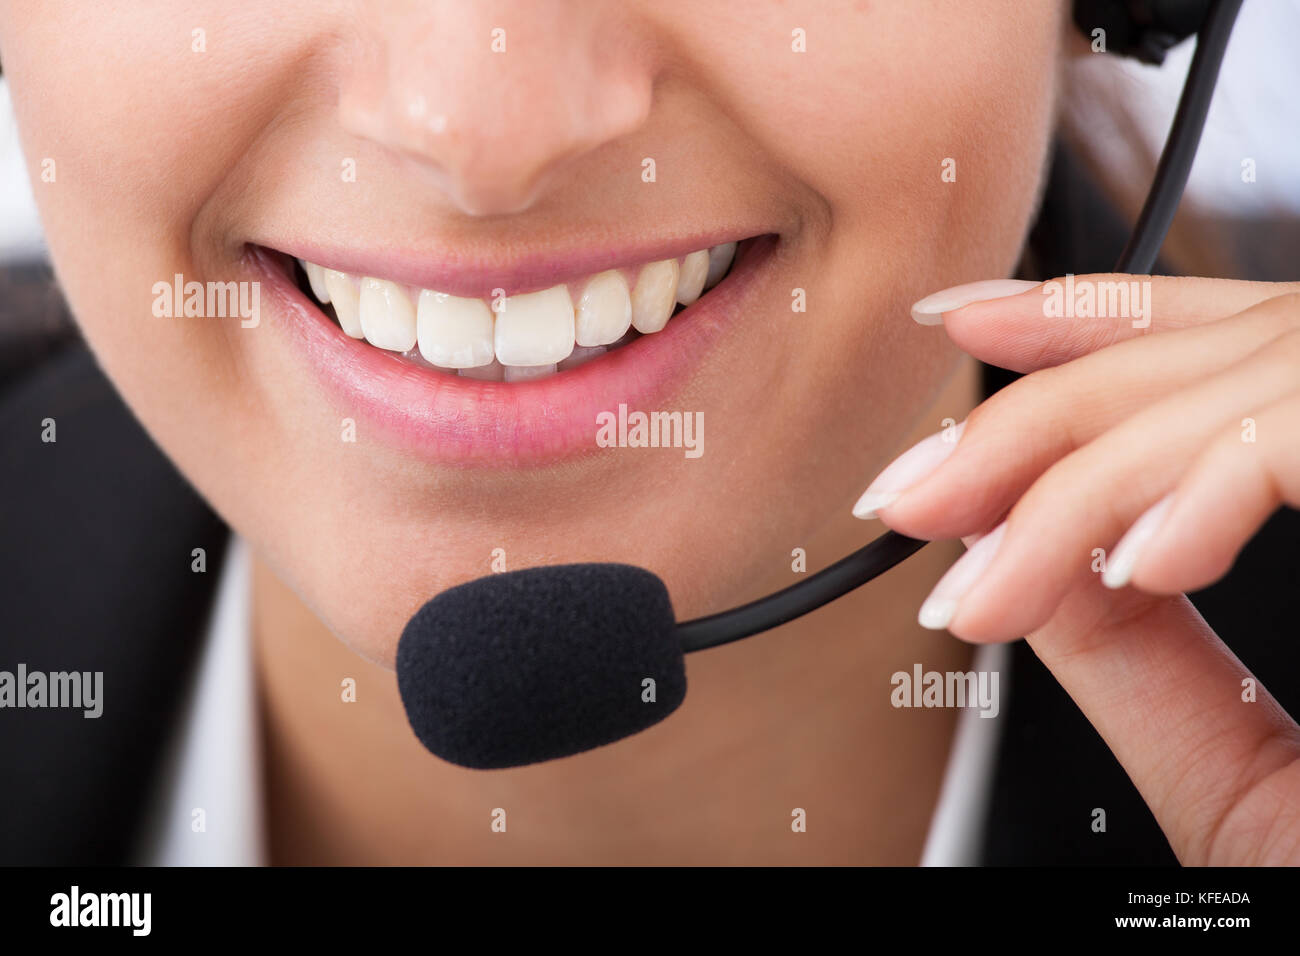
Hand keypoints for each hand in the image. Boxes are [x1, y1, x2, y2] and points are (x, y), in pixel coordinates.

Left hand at [855, 274, 1299, 864]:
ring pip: (1259, 383)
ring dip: (1090, 475)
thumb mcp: (1247, 781)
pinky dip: (1217, 484)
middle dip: (1044, 412)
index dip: (1095, 327)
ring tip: (983, 576)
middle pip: (1227, 356)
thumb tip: (1021, 546)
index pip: (1227, 363)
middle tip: (913, 487)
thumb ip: (1141, 652)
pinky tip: (1140, 561)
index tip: (973, 333)